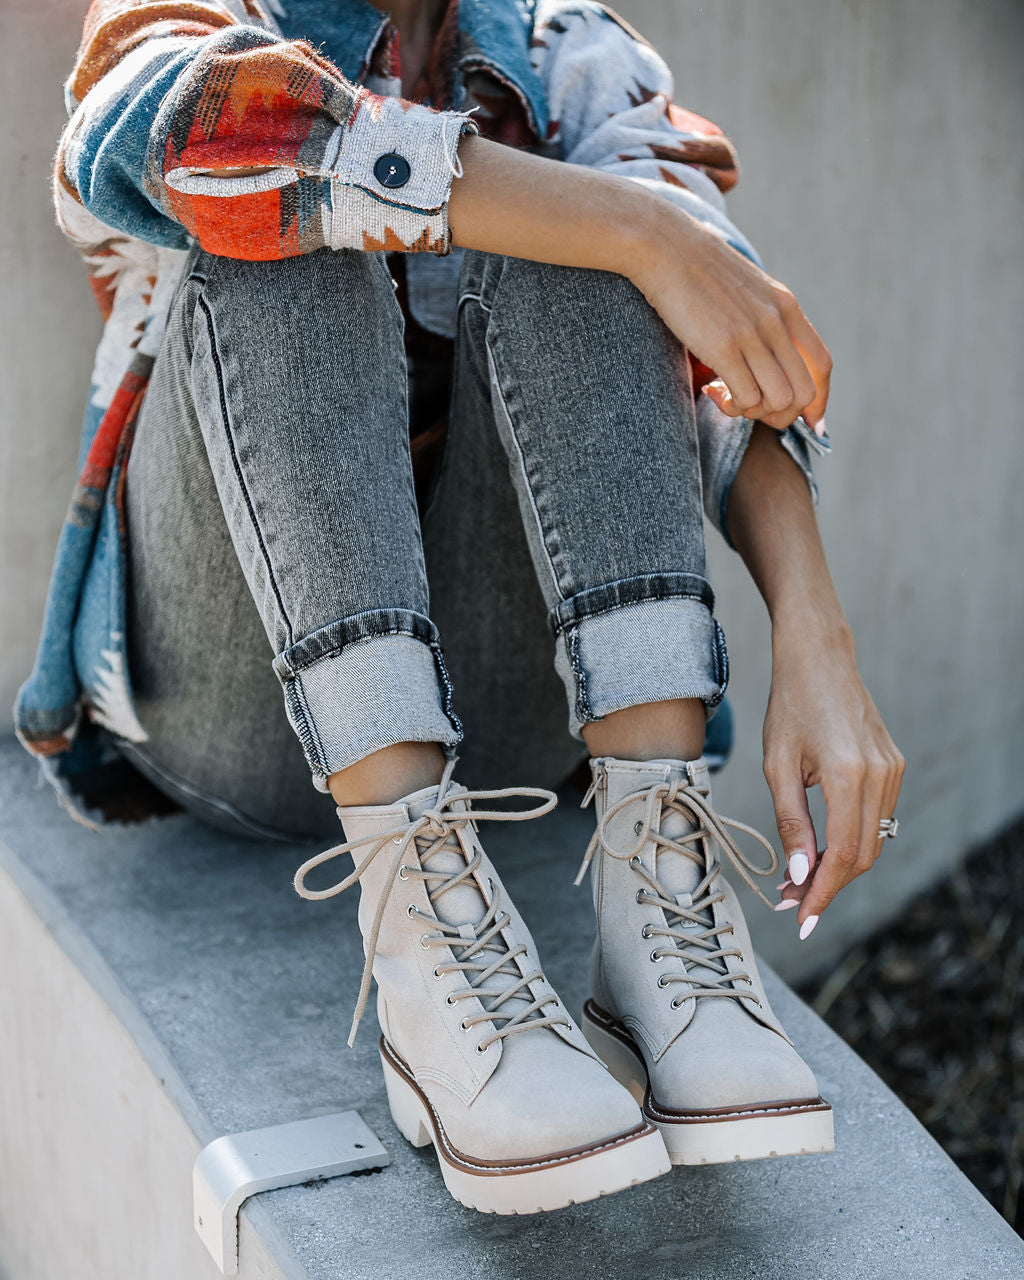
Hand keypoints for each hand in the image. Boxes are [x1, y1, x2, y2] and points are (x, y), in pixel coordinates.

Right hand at [630, 202, 831, 430]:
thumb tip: (766, 354)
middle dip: (780, 414)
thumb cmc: (696, 271)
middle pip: (804, 393)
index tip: (805, 419)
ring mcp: (752, 335)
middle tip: (748, 404)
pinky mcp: (724, 347)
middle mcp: (777, 323)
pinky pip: (747, 398)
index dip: (818, 401)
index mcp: (786, 307)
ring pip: (778, 401)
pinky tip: (711, 388)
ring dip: (753, 411)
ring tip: (727, 395)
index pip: (822, 365)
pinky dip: (731, 405)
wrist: (665, 246)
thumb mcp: (746, 289)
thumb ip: (763, 317)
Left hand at [762, 625, 904, 936]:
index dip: (823, 893)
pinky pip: (875, 818)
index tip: (800, 920)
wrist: (819, 659)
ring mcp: (893, 771)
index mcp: (850, 774)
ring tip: (798, 881)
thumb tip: (800, 877)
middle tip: (790, 903)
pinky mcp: (894, 766)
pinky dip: (850, 840)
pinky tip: (819, 848)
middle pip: (863, 855)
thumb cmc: (790, 706)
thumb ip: (791, 822)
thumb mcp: (778, 765)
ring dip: (838, 866)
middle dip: (827, 886)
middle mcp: (881, 775)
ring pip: (872, 840)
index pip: (845, 854)